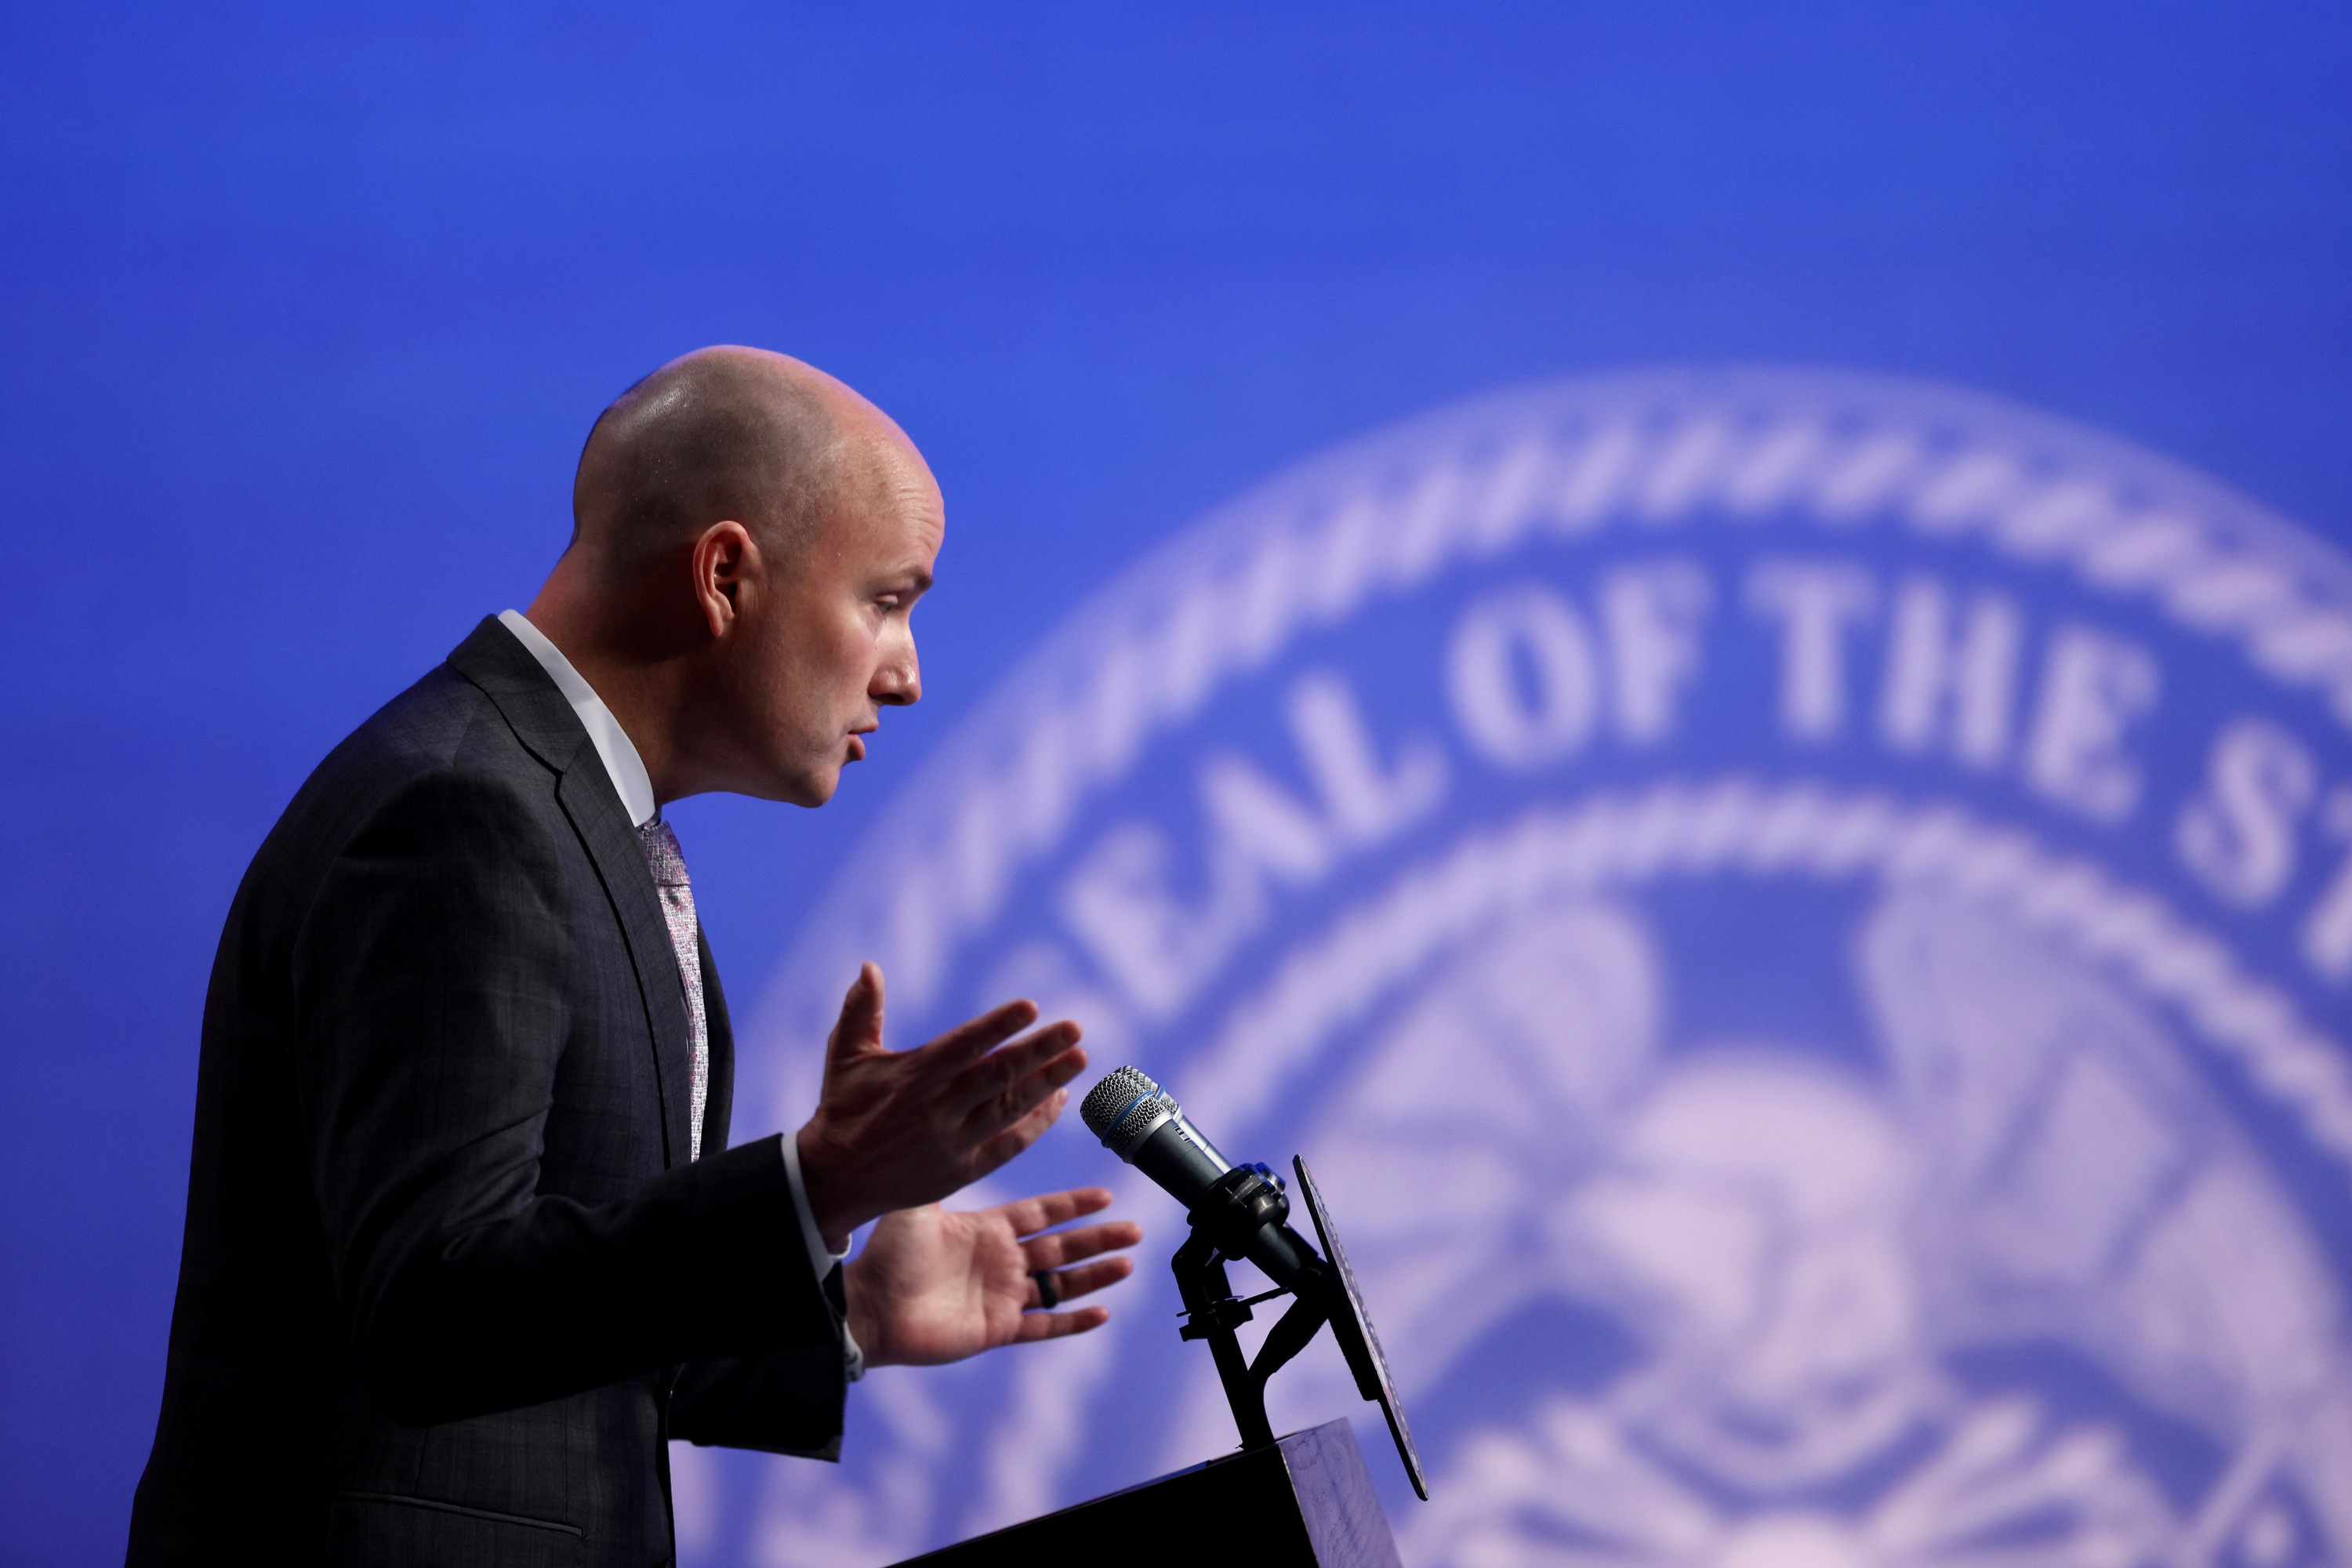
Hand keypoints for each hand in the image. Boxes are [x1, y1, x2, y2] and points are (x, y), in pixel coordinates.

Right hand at [796, 963, 1087, 1249]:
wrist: (836, 1180)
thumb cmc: (843, 1109)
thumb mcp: (844, 1057)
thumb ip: (862, 1011)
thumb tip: (869, 966)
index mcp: (912, 1077)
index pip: (963, 1047)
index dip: (998, 1026)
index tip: (1031, 1007)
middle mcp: (936, 1110)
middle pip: (997, 1077)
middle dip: (1039, 1052)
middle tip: (1075, 1029)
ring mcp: (953, 1143)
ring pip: (1010, 1110)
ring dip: (1047, 1083)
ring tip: (1079, 1058)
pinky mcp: (963, 1169)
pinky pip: (1010, 1144)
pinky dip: (1037, 1122)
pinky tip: (1059, 1098)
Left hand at [845, 1188, 1142, 1366]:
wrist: (870, 1304)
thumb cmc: (887, 1253)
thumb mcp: (921, 1204)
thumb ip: (945, 1172)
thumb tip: (954, 1130)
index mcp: (986, 1229)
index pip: (1042, 1213)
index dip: (1073, 1205)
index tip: (1105, 1195)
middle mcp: (999, 1262)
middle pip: (1061, 1247)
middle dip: (1098, 1238)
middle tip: (1134, 1230)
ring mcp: (1000, 1296)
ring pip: (1059, 1285)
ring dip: (1094, 1276)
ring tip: (1127, 1263)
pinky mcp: (996, 1329)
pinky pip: (1043, 1325)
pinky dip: (1071, 1321)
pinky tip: (1101, 1313)